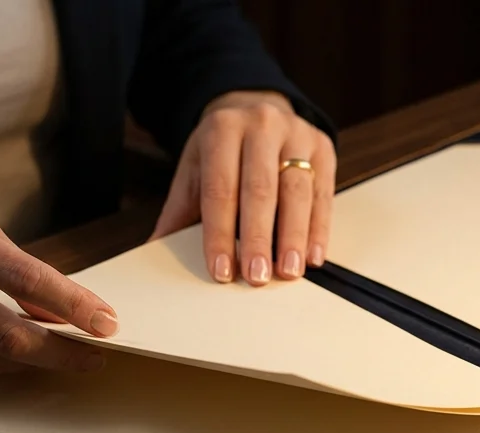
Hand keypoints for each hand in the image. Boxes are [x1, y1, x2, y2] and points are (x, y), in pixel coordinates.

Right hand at [0, 174, 116, 374]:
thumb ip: (16, 269)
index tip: (108, 326)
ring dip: (26, 362)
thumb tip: (61, 314)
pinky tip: (3, 354)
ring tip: (53, 353)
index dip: (75, 308)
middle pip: (8, 336)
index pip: (28, 280)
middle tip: (92, 359)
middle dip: (60, 354)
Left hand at [150, 90, 336, 285]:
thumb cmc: (223, 149)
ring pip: (297, 191)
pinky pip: (323, 194)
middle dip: (258, 238)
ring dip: (294, 237)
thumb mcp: (195, 170)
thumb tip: (155, 251)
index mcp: (222, 129)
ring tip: (288, 271)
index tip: (222, 270)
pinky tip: (312, 256)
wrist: (255, 109)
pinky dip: (319, 229)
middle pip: (260, 189)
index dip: (220, 233)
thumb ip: (179, 212)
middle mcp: (261, 125)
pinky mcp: (323, 148)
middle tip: (257, 276)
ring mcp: (297, 133)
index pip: (220, 188)